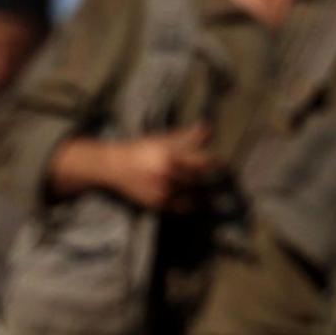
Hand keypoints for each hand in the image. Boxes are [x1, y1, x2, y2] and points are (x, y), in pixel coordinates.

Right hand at [63, 127, 218, 212]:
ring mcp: (162, 191)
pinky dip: (190, 204)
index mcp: (171, 156)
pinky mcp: (157, 204)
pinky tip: (195, 200)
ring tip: (212, 193)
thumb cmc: (140, 149)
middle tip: (221, 178)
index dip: (216, 163)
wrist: (112, 168)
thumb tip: (210, 126)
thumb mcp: (162, 140)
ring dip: (204, 193)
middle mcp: (168, 175)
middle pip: (200, 180)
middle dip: (211, 179)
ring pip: (193, 195)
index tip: (222, 164)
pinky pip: (182, 207)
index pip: (204, 162)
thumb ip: (187, 135)